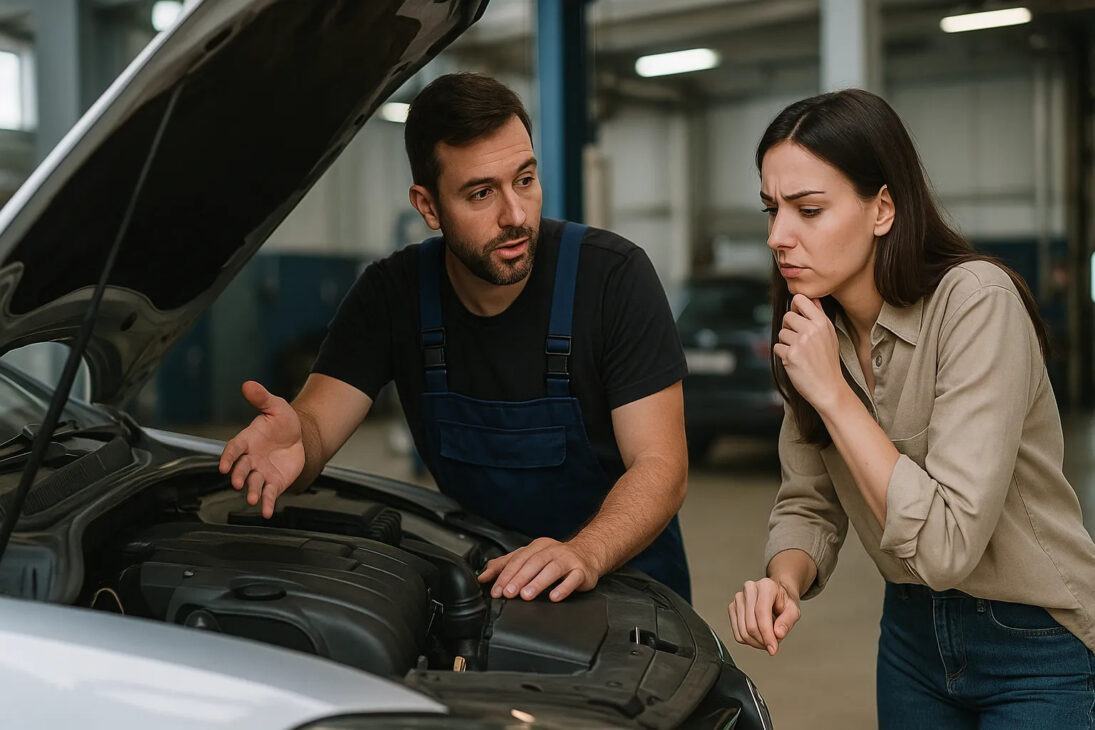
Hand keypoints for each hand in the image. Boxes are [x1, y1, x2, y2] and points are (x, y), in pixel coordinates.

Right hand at [218, 381, 305, 518]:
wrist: (300, 436)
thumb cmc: (283, 421)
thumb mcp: (275, 406)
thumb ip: (262, 398)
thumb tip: (248, 384)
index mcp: (247, 440)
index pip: (234, 448)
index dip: (228, 457)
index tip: (224, 466)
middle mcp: (251, 458)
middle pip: (241, 469)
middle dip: (238, 476)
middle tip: (237, 483)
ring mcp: (261, 472)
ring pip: (253, 483)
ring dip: (251, 492)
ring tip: (251, 500)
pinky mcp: (274, 482)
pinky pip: (268, 494)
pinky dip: (267, 504)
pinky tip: (267, 513)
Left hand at [477, 537, 602, 601]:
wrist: (588, 554)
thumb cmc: (556, 558)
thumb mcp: (530, 558)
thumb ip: (506, 565)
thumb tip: (484, 575)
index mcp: (538, 547)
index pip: (519, 559)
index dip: (506, 575)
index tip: (496, 590)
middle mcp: (553, 551)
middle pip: (534, 563)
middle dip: (519, 579)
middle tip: (508, 593)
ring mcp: (568, 560)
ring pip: (552, 570)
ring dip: (538, 583)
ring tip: (526, 595)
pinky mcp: (582, 571)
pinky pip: (573, 579)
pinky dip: (563, 588)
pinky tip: (553, 597)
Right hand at [728, 577, 801, 655]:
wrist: (776, 595)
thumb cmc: (784, 602)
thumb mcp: (793, 610)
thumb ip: (787, 621)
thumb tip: (778, 634)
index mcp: (765, 586)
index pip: (761, 613)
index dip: (767, 634)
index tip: (773, 649)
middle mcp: (749, 589)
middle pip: (751, 624)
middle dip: (763, 641)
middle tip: (773, 645)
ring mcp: (739, 598)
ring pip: (743, 631)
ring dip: (756, 642)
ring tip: (767, 640)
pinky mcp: (732, 607)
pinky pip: (737, 633)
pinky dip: (748, 641)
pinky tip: (758, 637)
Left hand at [772, 294, 844, 412]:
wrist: (829, 387)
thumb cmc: (828, 361)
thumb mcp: (830, 335)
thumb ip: (819, 316)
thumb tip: (812, 299)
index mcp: (822, 322)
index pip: (800, 299)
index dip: (794, 306)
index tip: (796, 315)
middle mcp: (811, 330)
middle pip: (787, 316)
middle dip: (789, 327)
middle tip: (797, 340)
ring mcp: (800, 342)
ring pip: (781, 333)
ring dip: (786, 342)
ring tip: (799, 353)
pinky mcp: (790, 355)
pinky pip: (777, 347)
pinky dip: (782, 354)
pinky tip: (794, 361)